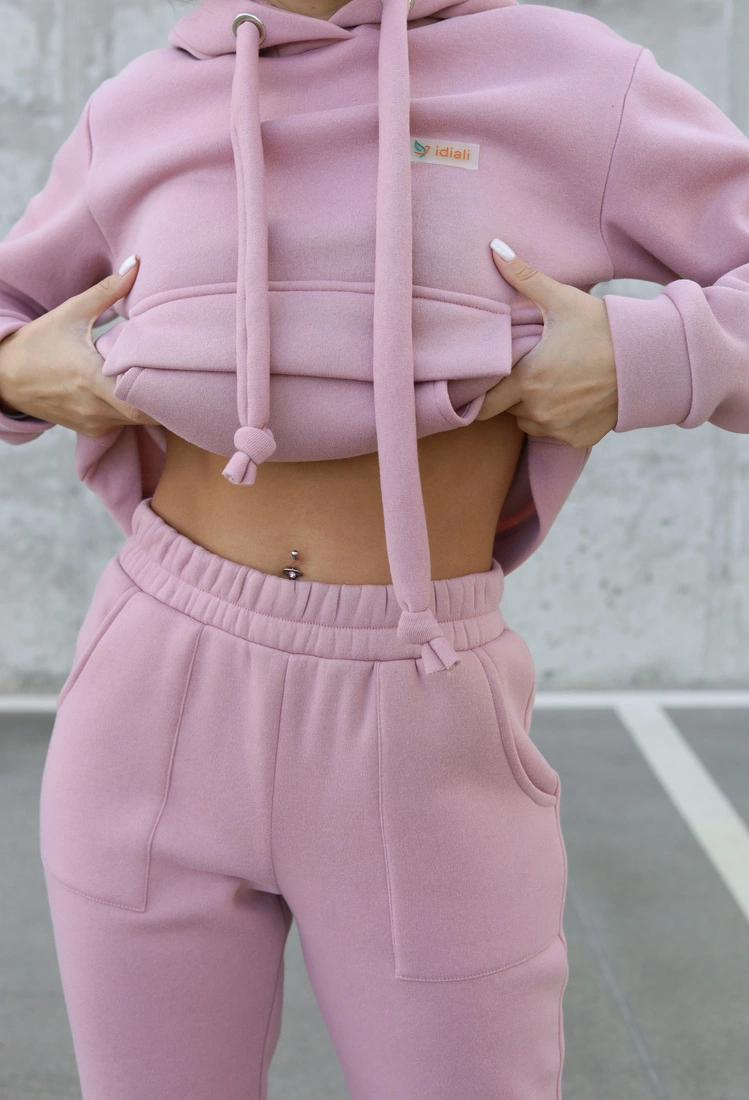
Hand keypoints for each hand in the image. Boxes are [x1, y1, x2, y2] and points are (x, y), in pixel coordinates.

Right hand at [0, 256, 160, 436]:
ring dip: (151, 404)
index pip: (137, 400)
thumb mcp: (71, 313)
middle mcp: (93, 407)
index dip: (160, 392)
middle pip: (145, 414)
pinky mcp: (93, 431)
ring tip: (165, 381)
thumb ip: (107, 291)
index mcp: (89, 378)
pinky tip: (139, 392)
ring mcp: (94, 423)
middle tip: (181, 375)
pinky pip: (124, 425)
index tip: (177, 372)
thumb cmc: (39, 342)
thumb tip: (136, 263)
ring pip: (137, 422)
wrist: (6, 377)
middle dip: (164, 398)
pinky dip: (135, 412)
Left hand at [475, 239, 617, 448]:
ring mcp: (558, 428)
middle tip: (530, 371)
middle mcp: (539, 410)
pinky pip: (554, 433)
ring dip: (533, 408)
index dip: (480, 395)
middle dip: (512, 394)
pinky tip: (572, 397)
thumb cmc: (603, 326)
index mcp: (526, 380)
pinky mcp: (577, 439)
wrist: (650, 357)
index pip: (483, 404)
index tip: (488, 382)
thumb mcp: (563, 299)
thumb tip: (494, 247)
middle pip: (506, 410)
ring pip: (528, 422)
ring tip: (553, 382)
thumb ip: (523, 277)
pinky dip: (558, 420)